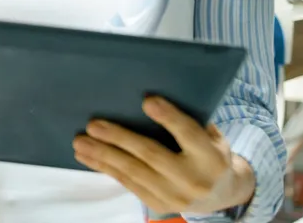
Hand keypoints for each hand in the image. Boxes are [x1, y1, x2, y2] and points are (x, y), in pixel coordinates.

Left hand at [72, 97, 254, 215]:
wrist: (223, 194)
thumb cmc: (209, 153)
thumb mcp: (211, 136)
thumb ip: (189, 121)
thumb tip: (149, 97)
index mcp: (211, 157)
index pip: (189, 134)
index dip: (169, 118)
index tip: (147, 100)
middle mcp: (194, 179)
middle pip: (152, 155)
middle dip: (120, 139)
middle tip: (93, 125)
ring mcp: (175, 196)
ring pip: (134, 172)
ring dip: (103, 155)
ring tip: (80, 142)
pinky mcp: (159, 205)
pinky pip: (127, 184)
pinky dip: (105, 168)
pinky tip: (87, 157)